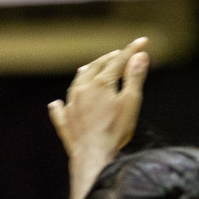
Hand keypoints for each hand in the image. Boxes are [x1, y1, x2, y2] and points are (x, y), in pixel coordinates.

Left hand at [48, 37, 149, 166]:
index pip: (118, 61)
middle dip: (109, 59)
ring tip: (89, 68)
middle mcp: (83, 89)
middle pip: (96, 67)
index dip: (132, 50)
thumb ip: (134, 78)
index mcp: (101, 83)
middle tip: (118, 54)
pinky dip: (60, 104)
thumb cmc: (115, 130)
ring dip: (85, 73)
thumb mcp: (131, 102)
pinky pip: (61, 110)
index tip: (142, 42)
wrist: (94, 156)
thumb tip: (140, 56)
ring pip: (77, 82)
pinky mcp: (65, 122)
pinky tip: (56, 103)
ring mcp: (71, 105)